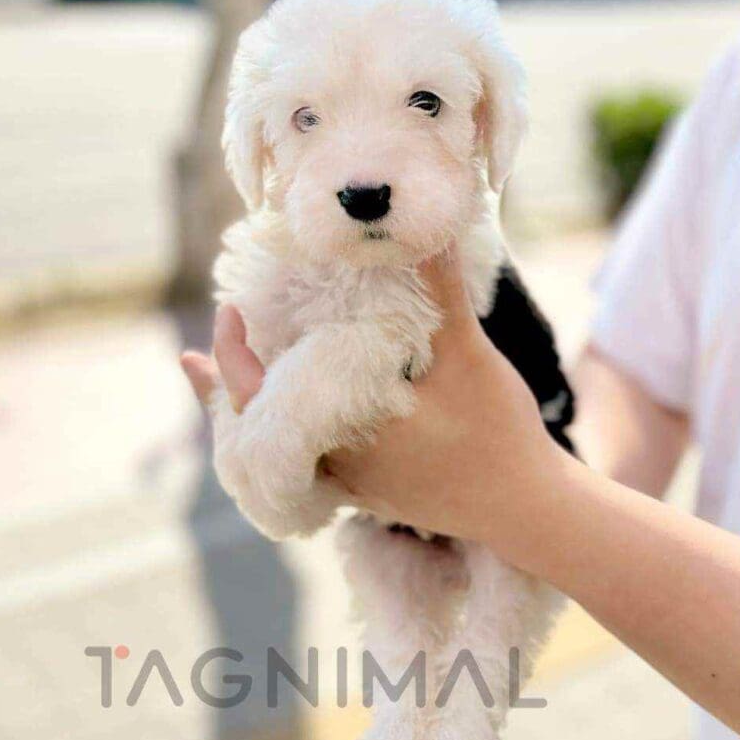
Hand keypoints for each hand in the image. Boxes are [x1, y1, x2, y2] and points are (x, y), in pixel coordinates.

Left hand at [180, 255, 567, 543]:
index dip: (232, 354)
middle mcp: (336, 462)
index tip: (225, 311)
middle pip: (257, 423)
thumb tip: (429, 231)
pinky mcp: (368, 493)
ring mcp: (350, 483)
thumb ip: (443, 294)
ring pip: (281, 444)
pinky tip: (293, 412)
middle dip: (229, 380)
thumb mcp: (469, 356)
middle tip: (213, 340)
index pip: (259, 394)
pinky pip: (310, 460)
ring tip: (225, 375)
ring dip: (256, 408)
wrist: (525, 508)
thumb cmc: (496, 431)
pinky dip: (289, 431)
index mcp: (344, 427)